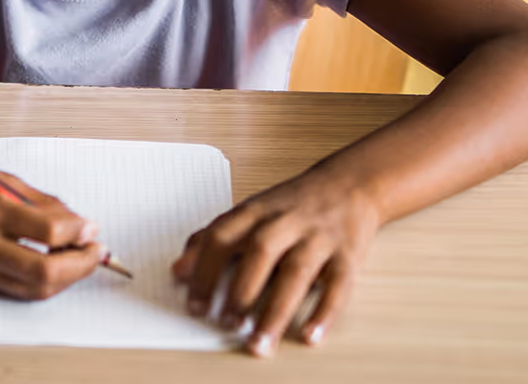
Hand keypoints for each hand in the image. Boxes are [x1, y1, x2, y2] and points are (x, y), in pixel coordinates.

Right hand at [0, 155, 107, 299]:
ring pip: (32, 289)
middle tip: (97, 251)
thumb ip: (36, 201)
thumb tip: (78, 223)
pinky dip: (40, 281)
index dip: (78, 232)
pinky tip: (51, 265)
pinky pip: (13, 289)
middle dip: (80, 265)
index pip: (47, 232)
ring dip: (65, 278)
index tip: (92, 226)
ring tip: (80, 259)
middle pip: (45, 272)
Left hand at [173, 170, 380, 356]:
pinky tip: (309, 336)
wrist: (349, 184)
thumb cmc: (291, 205)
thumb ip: (214, 237)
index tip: (194, 304)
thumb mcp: (249, 211)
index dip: (204, 270)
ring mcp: (318, 238)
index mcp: (255, 211)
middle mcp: (285, 222)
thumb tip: (179, 270)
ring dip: (275, 311)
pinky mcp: (348, 255)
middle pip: (259, 252)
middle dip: (241, 291)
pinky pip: (338, 285)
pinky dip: (324, 312)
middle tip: (226, 324)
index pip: (222, 237)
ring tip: (259, 342)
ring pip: (296, 272)